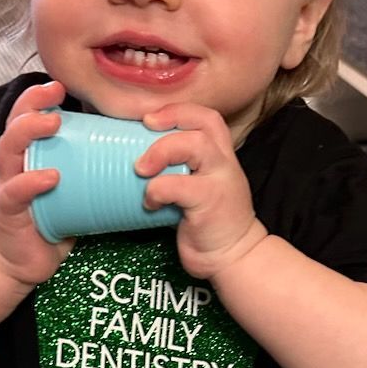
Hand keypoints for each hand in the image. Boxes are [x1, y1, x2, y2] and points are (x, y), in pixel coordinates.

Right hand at [0, 81, 74, 287]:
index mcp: (30, 155)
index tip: (58, 85)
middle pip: (15, 125)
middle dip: (32, 105)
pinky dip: (31, 183)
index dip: (38, 97)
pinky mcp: (9, 214)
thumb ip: (92, 168)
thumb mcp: (73, 188)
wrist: (26, 262)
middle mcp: (14, 165)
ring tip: (54, 124)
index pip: (27, 117)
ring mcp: (8, 187)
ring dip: (29, 133)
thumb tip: (138, 150)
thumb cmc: (53, 219)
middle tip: (55, 94)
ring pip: (8, 151)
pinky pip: (15, 193)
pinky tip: (50, 177)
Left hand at [135, 103, 267, 279]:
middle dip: (170, 120)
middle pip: (204, 122)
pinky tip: (149, 203)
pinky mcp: (210, 202)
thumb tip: (132, 159)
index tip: (150, 118)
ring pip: (195, 145)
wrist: (234, 257)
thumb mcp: (197, 188)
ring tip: (141, 168)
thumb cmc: (208, 223)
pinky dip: (156, 190)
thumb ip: (178, 170)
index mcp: (220, 156)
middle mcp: (224, 162)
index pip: (207, 117)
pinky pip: (178, 185)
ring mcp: (220, 181)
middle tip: (143, 130)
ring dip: (161, 151)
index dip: (178, 110)